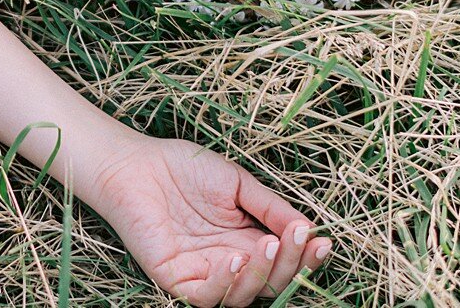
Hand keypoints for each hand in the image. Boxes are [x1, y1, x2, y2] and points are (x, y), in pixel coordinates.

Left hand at [87, 137, 330, 305]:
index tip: (322, 241)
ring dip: (261, 275)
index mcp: (246, 240)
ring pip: (243, 296)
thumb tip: (308, 228)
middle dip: (290, 264)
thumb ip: (269, 206)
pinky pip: (206, 297)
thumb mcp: (236, 184)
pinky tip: (234, 260)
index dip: (305, 256)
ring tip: (266, 245)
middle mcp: (229, 261)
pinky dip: (224, 284)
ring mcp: (203, 273)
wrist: (136, 165)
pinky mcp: (176, 278)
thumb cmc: (184, 169)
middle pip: (272, 282)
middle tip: (294, 238)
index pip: (284, 260)